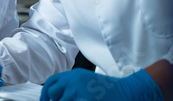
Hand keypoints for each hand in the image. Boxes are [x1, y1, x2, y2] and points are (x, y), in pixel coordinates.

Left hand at [40, 68, 162, 100]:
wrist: (127, 91)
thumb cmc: (106, 89)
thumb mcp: (85, 81)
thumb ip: (69, 85)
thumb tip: (52, 96)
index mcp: (72, 74)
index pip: (50, 83)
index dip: (45, 94)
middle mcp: (73, 80)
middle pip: (53, 94)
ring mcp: (79, 90)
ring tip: (81, 99)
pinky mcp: (85, 99)